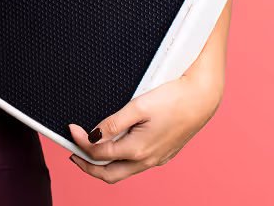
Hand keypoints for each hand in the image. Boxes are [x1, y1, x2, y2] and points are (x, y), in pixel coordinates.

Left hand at [66, 71, 222, 183]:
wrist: (203, 98)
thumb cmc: (174, 98)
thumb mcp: (138, 107)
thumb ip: (112, 124)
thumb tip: (92, 137)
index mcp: (138, 150)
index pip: (98, 154)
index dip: (80, 142)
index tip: (71, 129)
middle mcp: (147, 160)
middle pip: (109, 175)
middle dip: (88, 167)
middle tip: (73, 153)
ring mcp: (157, 159)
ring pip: (124, 171)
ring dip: (104, 164)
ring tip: (91, 149)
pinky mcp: (164, 154)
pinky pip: (137, 165)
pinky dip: (121, 160)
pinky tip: (117, 146)